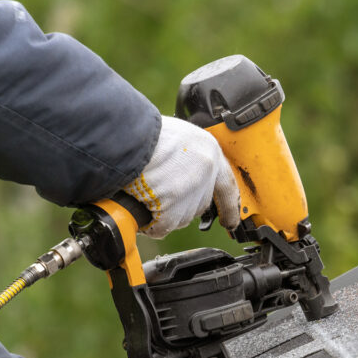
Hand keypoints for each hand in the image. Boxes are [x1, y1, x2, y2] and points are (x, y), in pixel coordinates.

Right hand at [124, 116, 239, 238]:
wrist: (126, 134)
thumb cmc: (143, 131)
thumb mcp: (176, 137)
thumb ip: (186, 157)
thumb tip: (180, 174)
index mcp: (208, 150)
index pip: (227, 185)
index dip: (229, 205)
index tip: (231, 221)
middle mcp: (206, 170)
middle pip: (198, 205)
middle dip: (179, 206)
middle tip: (158, 197)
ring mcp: (190, 190)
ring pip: (181, 218)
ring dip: (162, 214)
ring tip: (142, 194)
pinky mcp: (173, 206)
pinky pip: (163, 227)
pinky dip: (150, 224)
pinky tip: (140, 209)